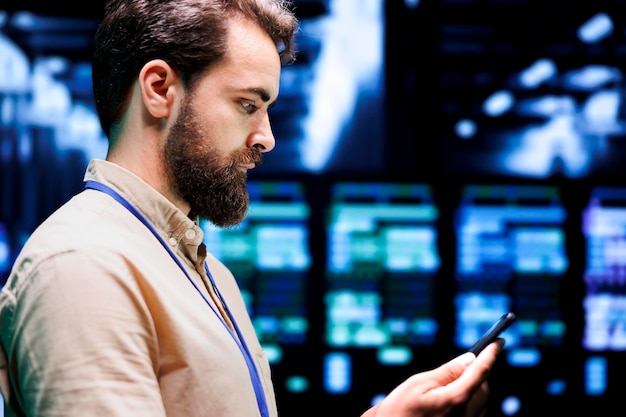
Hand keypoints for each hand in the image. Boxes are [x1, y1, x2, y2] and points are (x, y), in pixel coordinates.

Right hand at [361, 339, 503, 416]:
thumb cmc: (399, 412)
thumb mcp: (417, 384)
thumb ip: (446, 372)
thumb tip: (469, 359)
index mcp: (456, 400)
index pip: (480, 371)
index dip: (491, 353)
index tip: (498, 340)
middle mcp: (465, 416)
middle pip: (484, 388)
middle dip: (478, 373)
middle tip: (461, 365)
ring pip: (481, 402)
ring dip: (473, 389)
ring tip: (447, 388)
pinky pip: (474, 415)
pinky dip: (468, 403)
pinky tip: (449, 403)